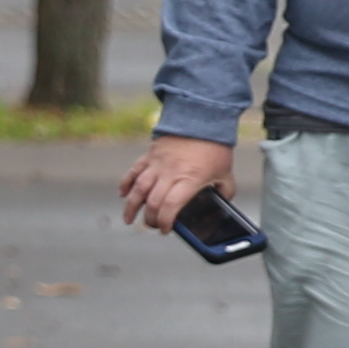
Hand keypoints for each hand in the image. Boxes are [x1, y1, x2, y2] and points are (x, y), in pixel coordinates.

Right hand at [121, 134, 238, 232]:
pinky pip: (134, 171)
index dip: (165, 221)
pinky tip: (123, 194)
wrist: (202, 118)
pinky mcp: (150, 155)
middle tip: (153, 225)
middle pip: (153, 202)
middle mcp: (170, 173)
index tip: (166, 229)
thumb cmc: (215, 146)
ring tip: (128, 219)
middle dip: (150, 218)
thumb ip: (224, 191)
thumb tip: (223, 204)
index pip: (171, 206)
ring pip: (138, 189)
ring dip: (131, 207)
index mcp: (189, 179)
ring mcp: (158, 164)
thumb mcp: (225, 172)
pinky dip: (126, 184)